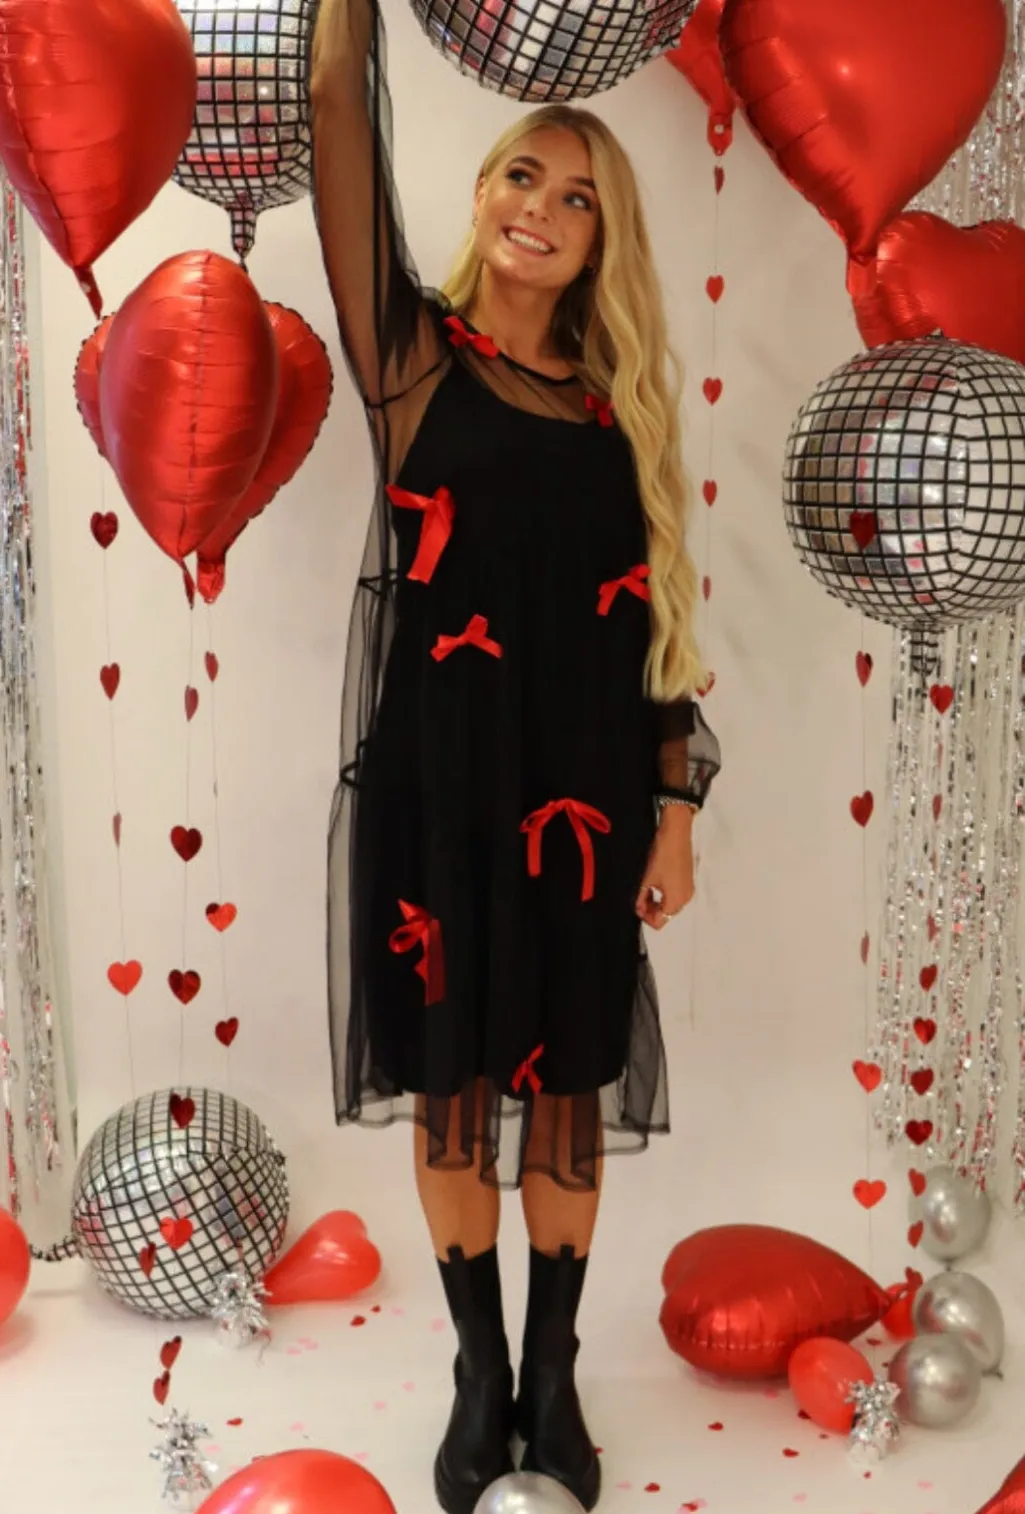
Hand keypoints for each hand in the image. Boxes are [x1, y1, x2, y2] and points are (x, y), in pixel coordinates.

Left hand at [634, 808, 694, 928]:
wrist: (677, 833)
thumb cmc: (662, 856)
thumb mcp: (647, 878)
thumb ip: (641, 898)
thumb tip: (638, 908)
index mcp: (675, 901)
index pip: (659, 922)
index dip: (644, 916)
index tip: (636, 904)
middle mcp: (685, 899)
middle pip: (666, 915)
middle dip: (650, 909)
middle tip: (639, 896)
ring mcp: (689, 890)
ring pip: (670, 906)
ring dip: (657, 902)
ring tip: (645, 888)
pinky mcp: (689, 881)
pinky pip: (675, 896)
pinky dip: (664, 894)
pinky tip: (656, 882)